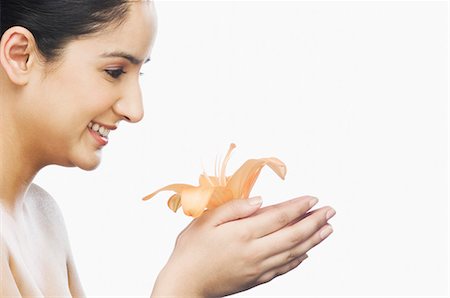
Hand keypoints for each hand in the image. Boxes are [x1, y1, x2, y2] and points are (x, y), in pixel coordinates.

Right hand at [151, 196, 334, 296]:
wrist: (185, 284)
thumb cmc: (191, 251)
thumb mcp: (206, 221)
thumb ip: (234, 209)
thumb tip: (259, 201)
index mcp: (242, 234)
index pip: (279, 217)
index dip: (298, 207)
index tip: (313, 198)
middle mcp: (255, 252)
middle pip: (293, 235)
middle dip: (314, 221)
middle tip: (330, 211)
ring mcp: (258, 268)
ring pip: (294, 252)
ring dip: (313, 239)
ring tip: (327, 228)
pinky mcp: (257, 279)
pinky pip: (284, 268)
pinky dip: (299, 259)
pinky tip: (307, 252)